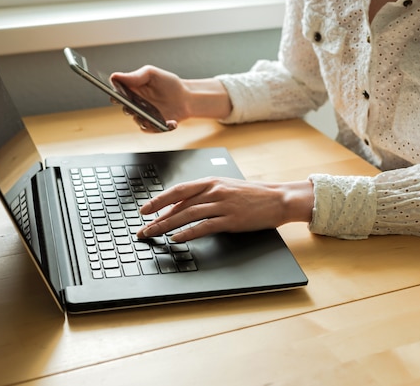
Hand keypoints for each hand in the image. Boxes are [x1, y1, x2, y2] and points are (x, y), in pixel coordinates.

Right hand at [111, 66, 231, 132]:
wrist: (187, 98)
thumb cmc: (169, 84)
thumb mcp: (152, 75)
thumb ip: (135, 76)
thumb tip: (114, 77)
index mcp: (133, 90)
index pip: (117, 94)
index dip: (115, 95)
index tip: (118, 96)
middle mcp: (136, 104)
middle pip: (125, 108)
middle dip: (129, 108)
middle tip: (136, 106)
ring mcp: (144, 115)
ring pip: (137, 120)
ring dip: (144, 118)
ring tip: (154, 117)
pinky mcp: (153, 125)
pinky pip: (150, 129)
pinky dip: (159, 127)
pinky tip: (172, 122)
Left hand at [136, 177, 313, 241]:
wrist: (277, 199)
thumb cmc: (251, 195)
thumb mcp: (225, 188)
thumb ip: (203, 195)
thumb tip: (180, 207)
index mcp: (210, 182)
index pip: (178, 190)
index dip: (158, 200)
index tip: (144, 210)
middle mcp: (214, 191)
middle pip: (178, 204)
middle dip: (157, 217)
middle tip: (142, 228)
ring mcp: (223, 205)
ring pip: (187, 215)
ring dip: (166, 226)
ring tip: (153, 234)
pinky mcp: (231, 219)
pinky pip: (204, 226)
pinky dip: (188, 233)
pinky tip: (177, 239)